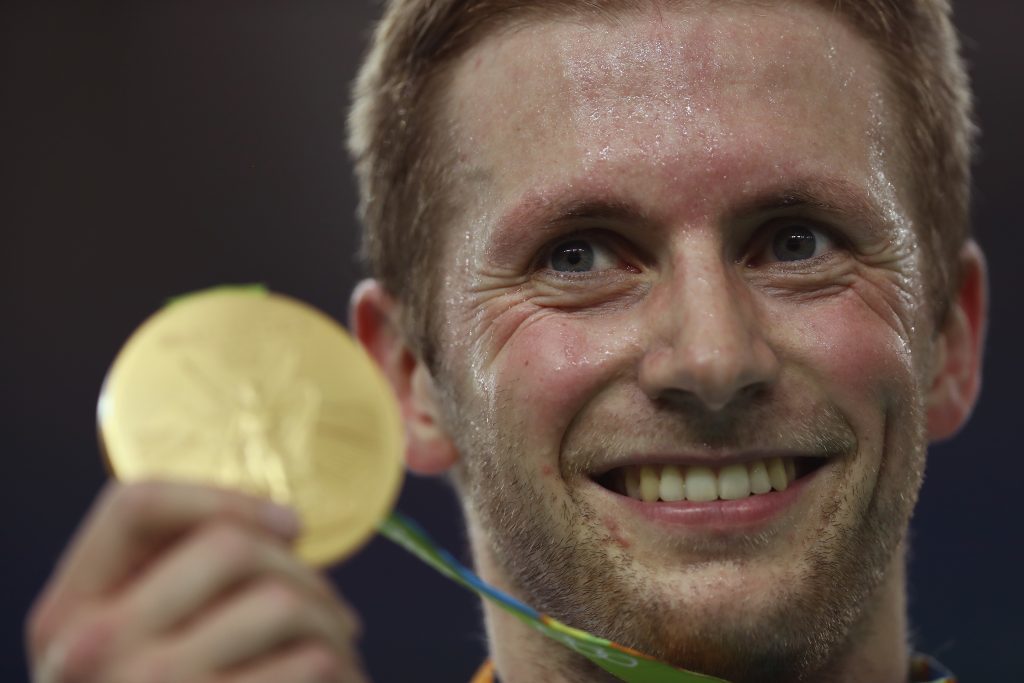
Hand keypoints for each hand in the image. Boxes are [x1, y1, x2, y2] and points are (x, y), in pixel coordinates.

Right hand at [26, 480, 368, 682]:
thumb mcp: (126, 654)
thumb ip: (167, 592)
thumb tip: (276, 527)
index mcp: (68, 616)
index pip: (134, 506)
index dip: (223, 496)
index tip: (288, 523)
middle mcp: (95, 650)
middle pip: (228, 544)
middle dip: (300, 569)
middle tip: (327, 605)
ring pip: (283, 601)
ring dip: (331, 621)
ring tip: (336, 648)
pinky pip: (313, 662)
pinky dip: (343, 668)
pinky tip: (338, 682)